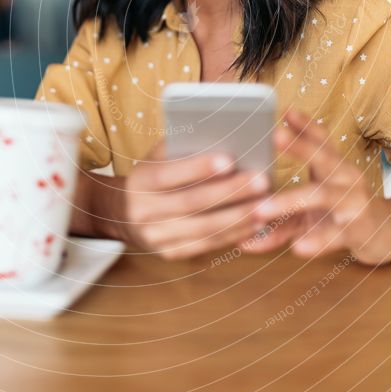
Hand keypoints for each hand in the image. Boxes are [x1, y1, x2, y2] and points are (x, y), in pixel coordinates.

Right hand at [118, 140, 272, 259]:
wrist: (123, 214)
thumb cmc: (153, 177)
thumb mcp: (157, 158)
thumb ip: (181, 149)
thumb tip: (221, 137)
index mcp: (140, 181)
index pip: (169, 174)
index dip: (199, 168)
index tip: (229, 159)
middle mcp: (144, 211)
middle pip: (192, 202)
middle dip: (230, 192)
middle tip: (262, 181)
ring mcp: (156, 236)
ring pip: (203, 228)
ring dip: (239, 217)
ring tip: (266, 206)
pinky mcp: (170, 254)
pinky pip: (206, 245)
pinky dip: (233, 235)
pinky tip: (254, 224)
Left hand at [239, 108, 390, 264]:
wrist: (385, 235)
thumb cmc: (340, 215)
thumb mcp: (310, 209)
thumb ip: (279, 214)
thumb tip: (242, 225)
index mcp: (333, 166)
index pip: (320, 139)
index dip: (304, 124)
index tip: (285, 110)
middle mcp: (345, 178)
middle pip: (323, 157)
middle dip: (299, 146)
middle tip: (275, 135)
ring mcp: (353, 203)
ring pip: (320, 196)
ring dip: (288, 201)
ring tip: (260, 210)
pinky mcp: (357, 230)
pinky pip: (334, 235)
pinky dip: (315, 241)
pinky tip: (297, 247)